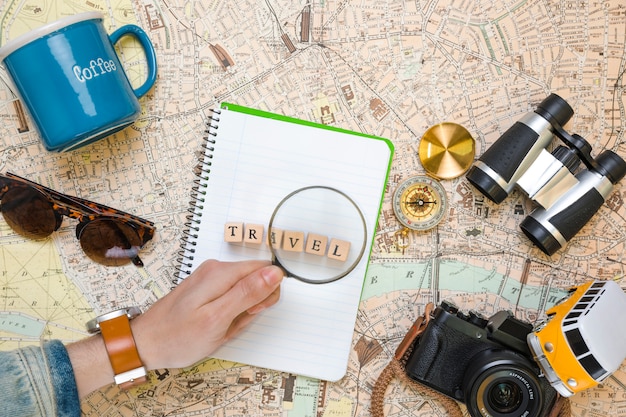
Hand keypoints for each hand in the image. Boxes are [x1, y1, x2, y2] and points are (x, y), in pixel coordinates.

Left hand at [132, 259, 283, 368]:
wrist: (145, 343)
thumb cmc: (178, 337)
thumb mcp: (218, 319)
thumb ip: (249, 293)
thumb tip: (275, 273)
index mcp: (221, 273)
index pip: (266, 270)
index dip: (267, 294)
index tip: (251, 312)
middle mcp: (216, 269)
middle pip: (256, 279)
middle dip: (253, 305)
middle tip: (233, 323)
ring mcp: (210, 278)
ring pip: (245, 291)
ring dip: (241, 313)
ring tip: (221, 327)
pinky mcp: (206, 288)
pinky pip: (231, 297)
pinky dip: (230, 314)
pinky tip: (216, 325)